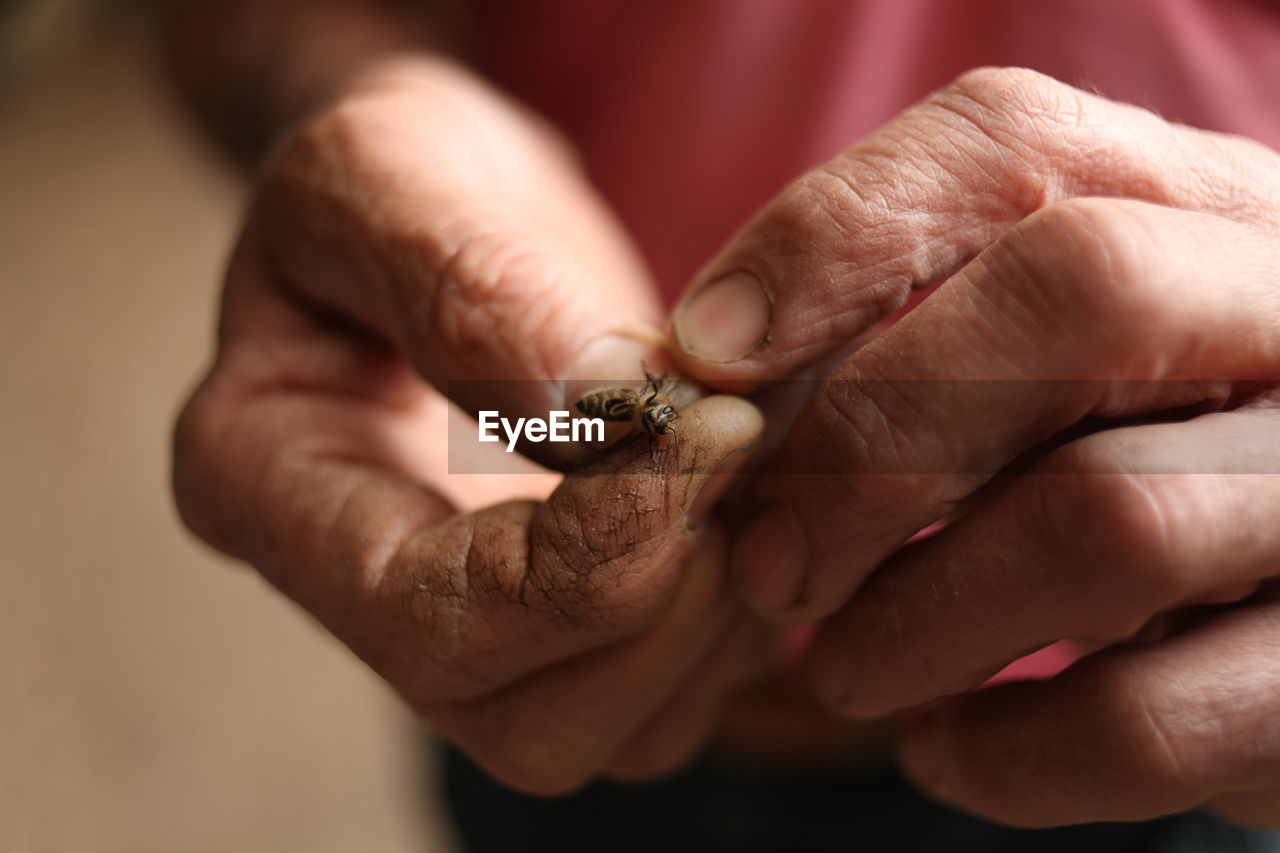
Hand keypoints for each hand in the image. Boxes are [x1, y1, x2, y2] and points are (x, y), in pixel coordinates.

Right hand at [172, 57, 773, 793]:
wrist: (446, 210)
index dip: (590, 561)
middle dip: (670, 600)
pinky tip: (759, 475)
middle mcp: (363, 603)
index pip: (431, 622)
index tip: (713, 426)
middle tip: (744, 437)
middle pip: (533, 724)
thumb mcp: (386, 173)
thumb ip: (467, 285)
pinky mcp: (566, 626)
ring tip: (758, 441)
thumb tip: (593, 406)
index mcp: (268, 492)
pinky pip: (686, 686)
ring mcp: (474, 631)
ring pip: (626, 729)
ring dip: (725, 604)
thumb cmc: (392, 177)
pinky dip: (750, 599)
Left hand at [668, 67, 1279, 825]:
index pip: (1013, 144)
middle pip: (1081, 292)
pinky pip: (1147, 720)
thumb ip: (898, 351)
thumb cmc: (1123, 469)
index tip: (704, 354)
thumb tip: (704, 390)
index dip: (831, 238)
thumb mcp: (1033, 377)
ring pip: (1108, 517)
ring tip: (838, 667)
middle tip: (765, 557)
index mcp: (1202, 214)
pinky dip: (1001, 753)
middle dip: (869, 435)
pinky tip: (941, 749)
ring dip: (913, 616)